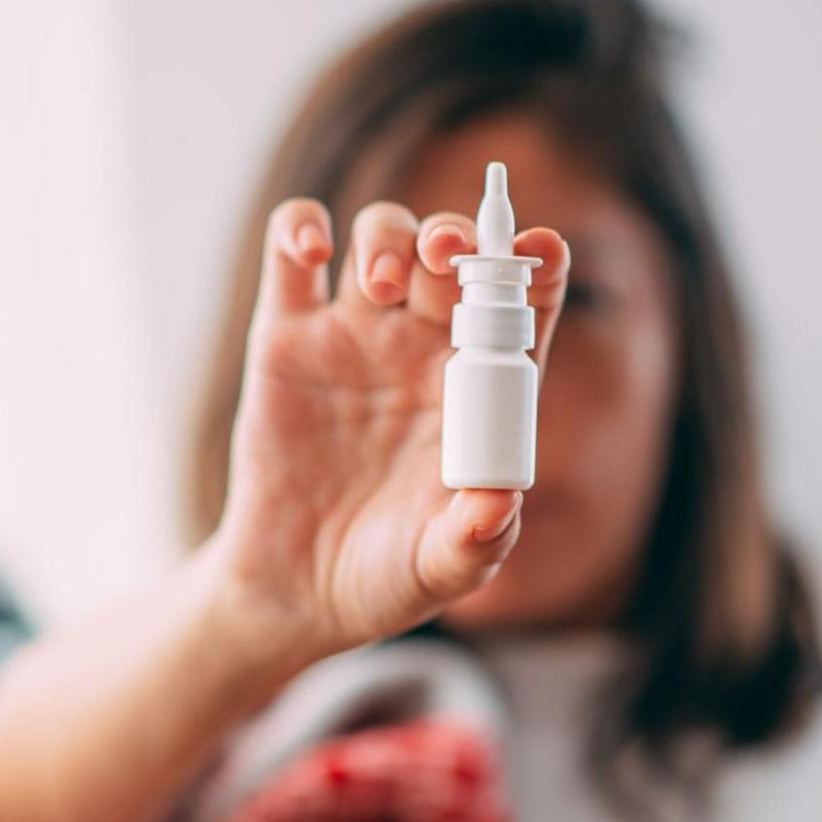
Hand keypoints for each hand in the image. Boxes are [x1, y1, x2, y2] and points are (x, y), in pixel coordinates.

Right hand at [204, 198, 569, 658]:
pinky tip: (313, 248)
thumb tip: (500, 502)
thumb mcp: (441, 571)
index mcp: (478, 388)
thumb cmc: (385, 579)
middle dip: (457, 236)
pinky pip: (291, 254)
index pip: (524, 304)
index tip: (537, 249)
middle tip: (446, 259)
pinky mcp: (284, 338)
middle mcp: (421, 348)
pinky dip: (299, 228)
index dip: (537, 265)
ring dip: (390, 236)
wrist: (293, 593)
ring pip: (383, 236)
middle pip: (452, 253)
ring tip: (381, 284)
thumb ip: (476, 539)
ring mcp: (353, 336)